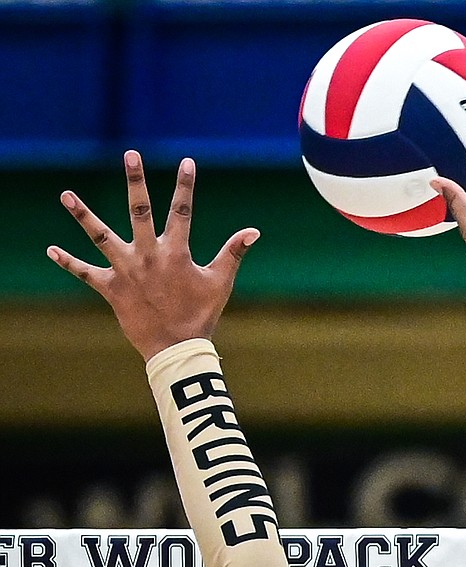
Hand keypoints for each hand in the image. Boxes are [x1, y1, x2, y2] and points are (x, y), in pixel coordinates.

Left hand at [47, 152, 259, 360]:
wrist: (177, 350)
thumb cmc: (201, 315)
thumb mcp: (220, 283)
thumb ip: (233, 253)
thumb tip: (254, 231)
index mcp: (175, 254)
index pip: (182, 212)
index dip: (186, 186)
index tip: (187, 162)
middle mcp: (148, 256)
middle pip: (139, 211)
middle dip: (135, 182)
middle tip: (130, 155)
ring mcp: (126, 271)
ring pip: (101, 237)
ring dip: (83, 215)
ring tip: (65, 195)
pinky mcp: (111, 289)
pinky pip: (86, 274)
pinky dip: (68, 262)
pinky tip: (50, 249)